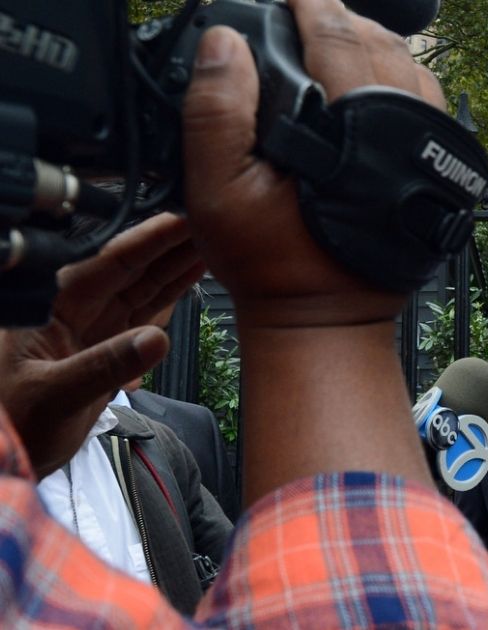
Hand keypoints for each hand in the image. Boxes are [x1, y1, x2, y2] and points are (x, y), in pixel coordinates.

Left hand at [0, 213, 202, 477]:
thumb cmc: (9, 425)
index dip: (149, 240)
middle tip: (213, 221)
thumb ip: (105, 366)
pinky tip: (191, 276)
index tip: (183, 219)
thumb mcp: (53, 396)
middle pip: (132, 268)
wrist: (2, 460)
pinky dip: (170, 295)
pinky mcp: (106, 348)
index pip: (108, 263)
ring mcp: (92, 328)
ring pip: (142, 287)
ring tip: (212, 242)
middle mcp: (73, 309)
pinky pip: (144, 314)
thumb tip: (156, 339)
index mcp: (51, 306)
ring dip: (176, 266)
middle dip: (171, 244)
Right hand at [182, 0, 446, 327]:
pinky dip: (403, 79)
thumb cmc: (273, 264)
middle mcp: (402, 133)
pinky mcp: (438, 171)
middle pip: (379, 43)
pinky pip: (430, 104)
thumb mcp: (219, 192)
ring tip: (337, 34)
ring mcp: (427, 151)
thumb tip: (226, 42)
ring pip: (411, 70)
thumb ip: (217, 112)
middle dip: (341, 18)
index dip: (308, 3)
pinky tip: (375, 80)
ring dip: (375, 44)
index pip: (335, 36)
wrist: (326, 318)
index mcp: (353, 130)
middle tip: (305, 9)